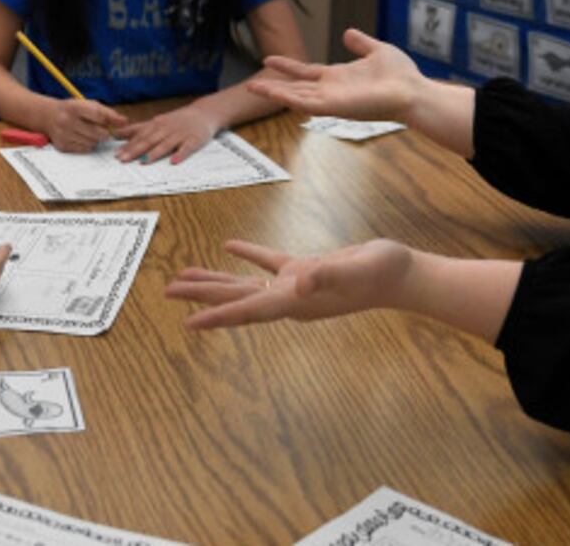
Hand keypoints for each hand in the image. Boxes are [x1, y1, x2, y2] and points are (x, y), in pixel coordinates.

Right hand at [42, 99, 127, 152]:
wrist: (48, 116)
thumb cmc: (73, 110)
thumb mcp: (88, 105)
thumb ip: (107, 112)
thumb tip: (124, 121)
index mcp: (73, 107)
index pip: (98, 115)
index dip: (110, 120)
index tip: (117, 122)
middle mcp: (66, 121)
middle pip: (98, 133)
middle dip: (103, 132)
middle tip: (100, 128)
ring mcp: (63, 134)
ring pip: (92, 143)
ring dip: (95, 139)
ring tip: (88, 132)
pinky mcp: (62, 146)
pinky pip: (84, 150)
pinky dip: (87, 145)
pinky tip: (81, 137)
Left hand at [115, 104, 217, 162]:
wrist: (203, 113)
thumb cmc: (178, 120)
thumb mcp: (157, 121)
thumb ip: (139, 128)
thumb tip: (117, 134)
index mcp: (157, 124)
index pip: (140, 135)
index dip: (128, 144)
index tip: (117, 154)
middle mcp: (167, 129)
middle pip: (149, 140)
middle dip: (135, 150)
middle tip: (123, 159)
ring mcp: (180, 134)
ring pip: (165, 144)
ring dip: (154, 153)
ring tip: (144, 162)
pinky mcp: (194, 140)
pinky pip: (186, 148)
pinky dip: (180, 155)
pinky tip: (173, 162)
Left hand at [164, 238, 413, 329]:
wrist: (402, 274)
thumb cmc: (382, 274)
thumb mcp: (355, 271)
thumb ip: (327, 276)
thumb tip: (300, 284)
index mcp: (296, 302)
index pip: (249, 310)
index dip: (218, 316)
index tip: (188, 322)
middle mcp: (289, 299)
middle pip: (236, 298)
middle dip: (202, 295)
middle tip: (167, 290)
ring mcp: (295, 286)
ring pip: (245, 283)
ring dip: (216, 279)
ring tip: (184, 274)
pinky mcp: (305, 269)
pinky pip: (268, 263)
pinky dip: (247, 256)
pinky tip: (228, 248)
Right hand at [248, 28, 425, 122]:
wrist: (413, 91)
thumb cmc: (401, 75)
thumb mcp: (377, 50)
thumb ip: (361, 43)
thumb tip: (348, 33)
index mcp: (338, 77)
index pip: (306, 72)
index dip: (288, 66)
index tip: (269, 59)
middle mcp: (331, 90)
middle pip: (296, 88)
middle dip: (274, 87)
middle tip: (250, 85)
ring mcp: (332, 100)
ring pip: (296, 98)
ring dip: (274, 94)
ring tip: (252, 89)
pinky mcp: (335, 107)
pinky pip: (307, 104)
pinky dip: (289, 99)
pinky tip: (273, 94)